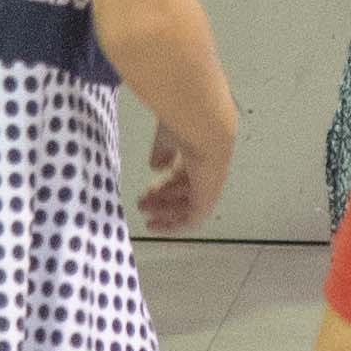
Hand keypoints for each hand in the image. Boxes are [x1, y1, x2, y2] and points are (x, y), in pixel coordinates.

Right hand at [139, 111, 228, 231]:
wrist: (206, 129)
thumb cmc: (186, 125)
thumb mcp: (168, 136)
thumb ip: (162, 152)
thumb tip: (156, 168)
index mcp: (200, 153)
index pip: (185, 175)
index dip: (166, 184)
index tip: (149, 189)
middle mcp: (207, 172)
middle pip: (184, 191)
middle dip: (162, 199)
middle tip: (142, 203)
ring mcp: (209, 186)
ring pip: (185, 206)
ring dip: (163, 211)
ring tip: (143, 211)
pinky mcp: (207, 200)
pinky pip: (190, 219)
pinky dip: (172, 225)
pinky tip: (155, 225)